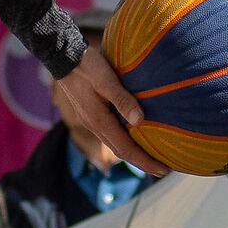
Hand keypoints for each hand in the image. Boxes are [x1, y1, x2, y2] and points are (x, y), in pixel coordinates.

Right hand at [55, 50, 168, 177]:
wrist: (63, 57)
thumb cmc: (87, 66)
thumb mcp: (107, 80)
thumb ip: (122, 99)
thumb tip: (140, 121)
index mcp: (99, 121)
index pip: (126, 149)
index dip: (145, 161)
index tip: (163, 170)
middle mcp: (95, 126)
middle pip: (121, 151)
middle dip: (142, 162)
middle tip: (163, 169)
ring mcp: (91, 120)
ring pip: (115, 143)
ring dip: (133, 152)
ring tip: (152, 154)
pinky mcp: (91, 113)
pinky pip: (111, 133)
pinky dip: (125, 139)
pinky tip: (134, 133)